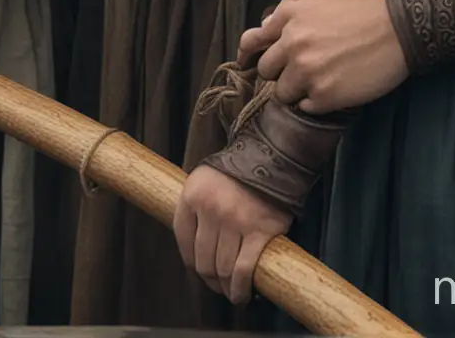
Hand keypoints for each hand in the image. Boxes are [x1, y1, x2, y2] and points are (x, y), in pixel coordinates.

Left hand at [174, 164, 291, 305]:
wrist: (271, 160)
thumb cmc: (236, 175)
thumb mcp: (204, 182)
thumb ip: (194, 211)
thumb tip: (192, 253)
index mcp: (192, 194)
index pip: (183, 240)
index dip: (191, 262)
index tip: (200, 270)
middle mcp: (210, 208)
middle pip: (203, 260)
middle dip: (209, 279)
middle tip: (217, 285)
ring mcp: (234, 220)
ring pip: (222, 269)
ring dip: (225, 288)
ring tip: (231, 292)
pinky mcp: (259, 231)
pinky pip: (243, 270)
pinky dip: (241, 288)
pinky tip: (242, 294)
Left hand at [237, 0, 408, 113]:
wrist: (397, 26)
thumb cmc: (358, 8)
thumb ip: (286, 10)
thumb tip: (265, 29)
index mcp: (288, 16)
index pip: (252, 42)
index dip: (248, 55)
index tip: (246, 64)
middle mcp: (293, 44)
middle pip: (266, 71)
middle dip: (279, 71)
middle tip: (302, 68)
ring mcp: (308, 72)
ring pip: (282, 94)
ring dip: (296, 90)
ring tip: (320, 79)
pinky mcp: (325, 96)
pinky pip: (305, 108)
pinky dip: (316, 102)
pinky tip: (333, 88)